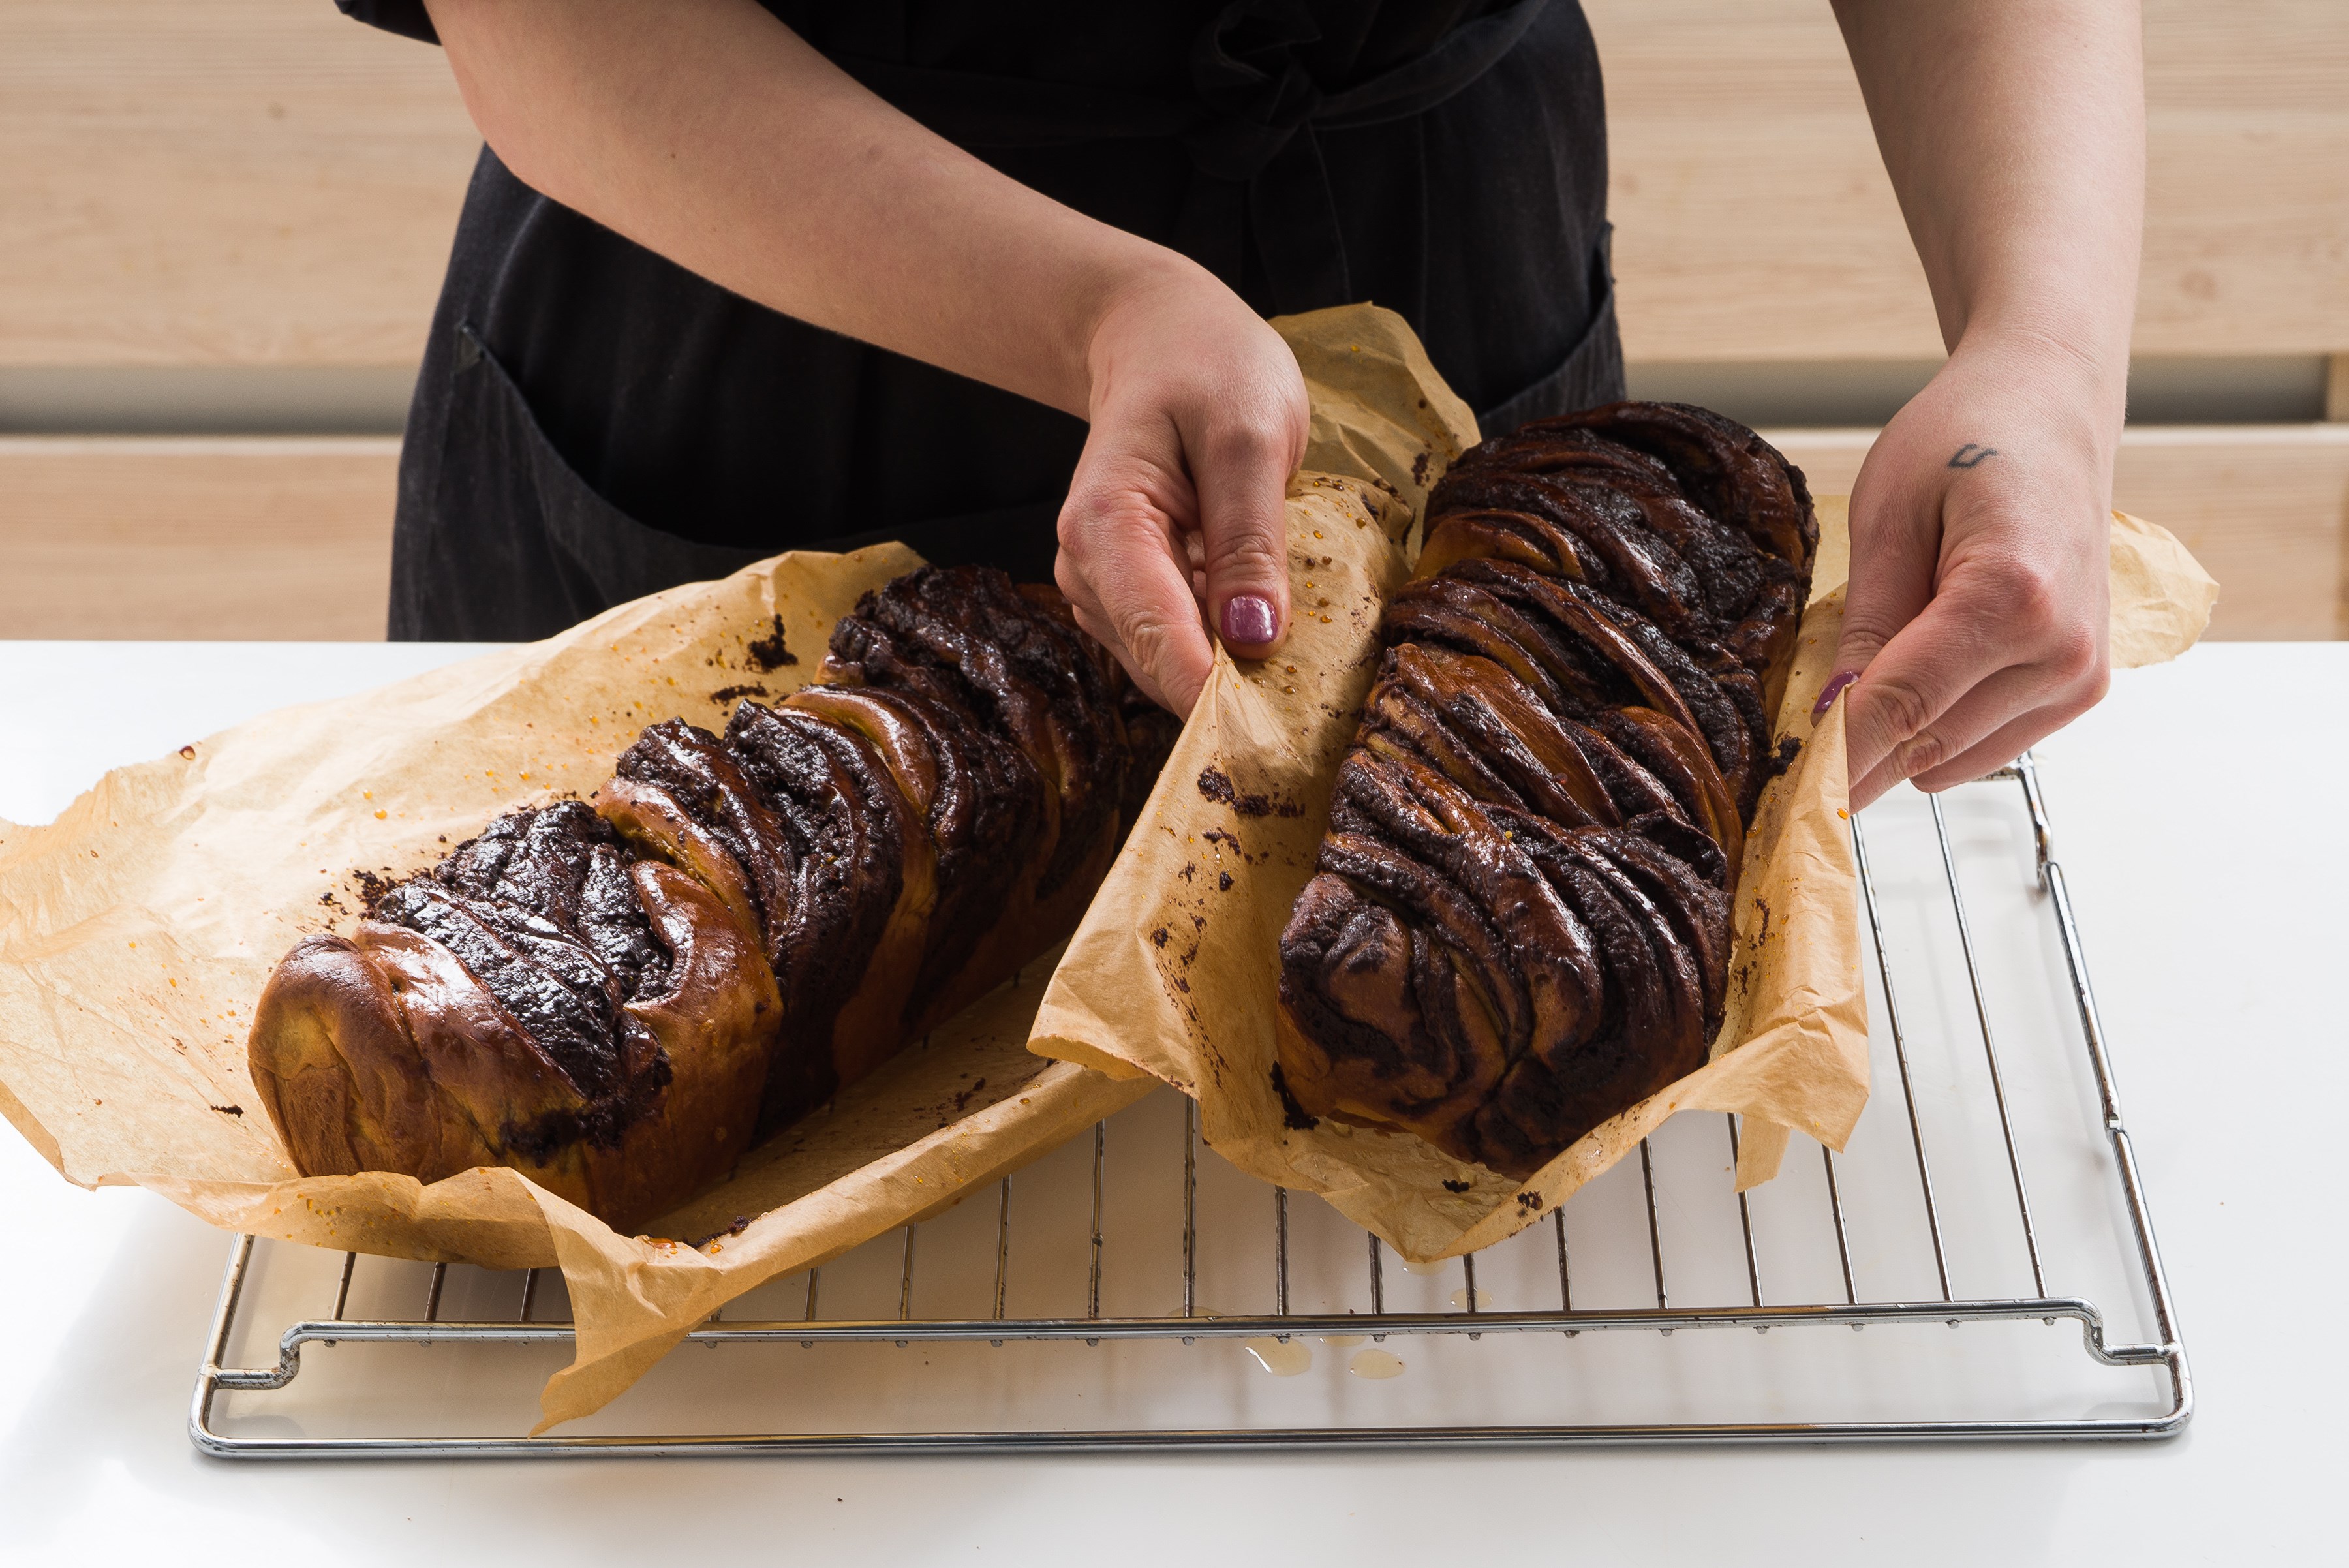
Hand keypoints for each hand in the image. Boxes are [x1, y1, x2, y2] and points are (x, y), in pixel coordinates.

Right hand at [1054, 259, 1308, 714]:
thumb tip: (1254, 642)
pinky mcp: (1132, 598)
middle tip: (1319, 697)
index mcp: (1105, 530)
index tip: (1282, 744)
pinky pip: (1184, 646)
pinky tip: (1267, 616)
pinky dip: (1230, 646)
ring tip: (1302, 643)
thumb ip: (1251, 540)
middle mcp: (1088, 573)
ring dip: (1238, 671)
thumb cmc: (1206, 367)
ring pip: (1175, 667)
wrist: (1159, 338)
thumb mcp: (1250, 436)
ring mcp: (1106, 591)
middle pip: (1165, 668)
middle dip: (1237, 693)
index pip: (1162, 643)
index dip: (1220, 703)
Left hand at [1827, 336, 2118, 809]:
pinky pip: (1983, 746)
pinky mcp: (2081, 687)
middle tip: (1790, 745)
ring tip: (1881, 659)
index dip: (1830, 755)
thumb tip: (1827, 719)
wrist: (2052, 405)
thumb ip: (1865, 626)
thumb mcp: (1888, 518)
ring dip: (1897, 738)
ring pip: (1950, 759)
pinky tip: (1926, 665)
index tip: (1775, 790)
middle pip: (1923, 745)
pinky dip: (1938, 726)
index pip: (1898, 709)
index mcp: (2014, 598)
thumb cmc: (1969, 437)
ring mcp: (2080, 675)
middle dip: (1852, 753)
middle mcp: (2063, 649)